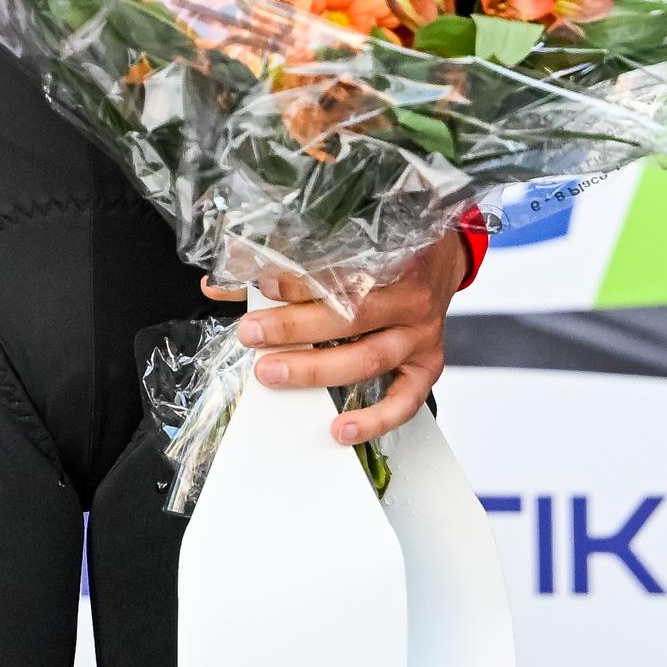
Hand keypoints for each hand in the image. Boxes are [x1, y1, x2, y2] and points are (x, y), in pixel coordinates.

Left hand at [201, 228, 466, 444]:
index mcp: (390, 255)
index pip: (339, 270)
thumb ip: (288, 257)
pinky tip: (341, 428)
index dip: (297, 280)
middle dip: (294, 327)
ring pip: (367, 358)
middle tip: (252, 334)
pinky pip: (404, 402)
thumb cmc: (390, 245)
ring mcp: (420, 333)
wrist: (443, 254)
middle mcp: (408, 296)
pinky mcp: (428, 364)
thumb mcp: (348, 238)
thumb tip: (223, 278)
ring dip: (316, 369)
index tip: (260, 284)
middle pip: (349, 316)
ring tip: (273, 372)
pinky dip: (374, 420)